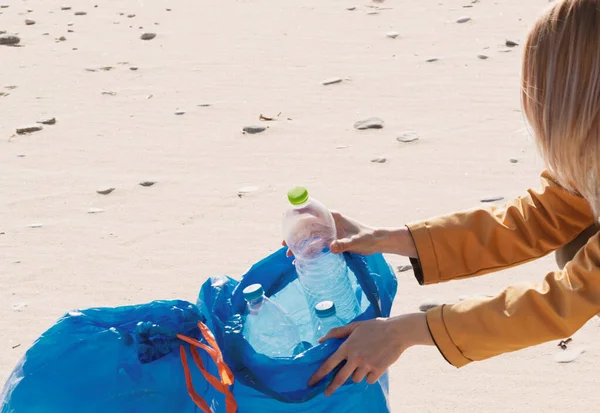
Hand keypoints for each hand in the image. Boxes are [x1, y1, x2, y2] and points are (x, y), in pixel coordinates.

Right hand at [283, 211, 417, 257]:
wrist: (378, 243)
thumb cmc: (369, 238)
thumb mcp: (357, 242)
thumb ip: (344, 244)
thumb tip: (330, 248)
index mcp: (334, 217)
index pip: (312, 213)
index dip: (298, 218)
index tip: (288, 224)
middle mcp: (329, 222)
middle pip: (308, 227)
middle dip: (295, 235)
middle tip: (285, 245)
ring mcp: (330, 232)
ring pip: (310, 236)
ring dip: (300, 244)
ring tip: (291, 256)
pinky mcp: (332, 240)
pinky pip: (317, 244)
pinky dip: (308, 250)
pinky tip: (302, 259)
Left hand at [308, 313, 432, 395]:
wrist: (396, 331)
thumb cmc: (375, 327)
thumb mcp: (354, 326)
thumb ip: (337, 332)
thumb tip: (321, 340)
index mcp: (347, 347)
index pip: (329, 364)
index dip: (319, 374)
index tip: (311, 382)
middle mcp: (355, 358)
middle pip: (340, 378)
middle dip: (331, 387)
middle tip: (326, 393)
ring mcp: (366, 365)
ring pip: (356, 378)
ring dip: (356, 375)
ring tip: (363, 364)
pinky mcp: (377, 370)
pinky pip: (369, 380)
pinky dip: (369, 376)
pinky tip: (373, 366)